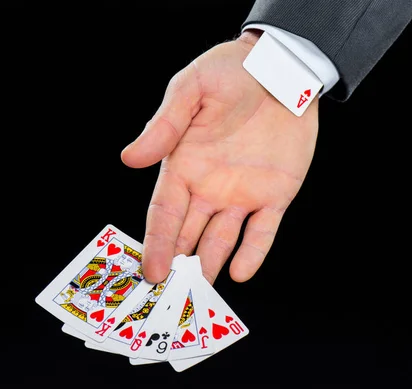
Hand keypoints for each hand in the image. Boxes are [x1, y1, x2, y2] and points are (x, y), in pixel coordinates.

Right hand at [121, 31, 318, 283]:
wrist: (281, 68)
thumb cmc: (230, 72)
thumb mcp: (191, 90)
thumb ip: (164, 126)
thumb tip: (129, 159)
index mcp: (183, 166)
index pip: (164, 213)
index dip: (157, 242)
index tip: (151, 272)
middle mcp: (208, 187)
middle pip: (188, 235)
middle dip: (179, 265)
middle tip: (171, 297)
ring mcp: (242, 194)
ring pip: (222, 240)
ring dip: (211, 266)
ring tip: (200, 295)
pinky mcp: (275, 195)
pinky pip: (262, 231)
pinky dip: (253, 252)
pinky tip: (241, 272)